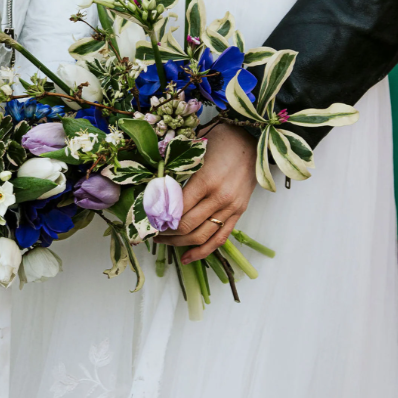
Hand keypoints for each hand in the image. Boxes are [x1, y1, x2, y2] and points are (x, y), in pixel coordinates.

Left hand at [158, 123, 257, 263]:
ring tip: (162, 241)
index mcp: (206, 181)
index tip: (145, 220)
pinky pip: (219, 238)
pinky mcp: (238, 213)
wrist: (252, 139)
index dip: (158, 218)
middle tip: (149, 232)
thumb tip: (154, 192)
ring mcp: (231, 208)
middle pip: (186, 226)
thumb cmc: (221, 141)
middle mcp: (219, 198)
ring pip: (201, 236)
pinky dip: (202, 251)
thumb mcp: (195, 152)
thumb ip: (177, 173)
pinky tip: (187, 257)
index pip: (176, 209)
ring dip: (178, 243)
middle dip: (164, 233)